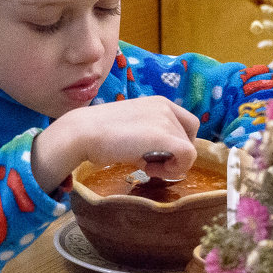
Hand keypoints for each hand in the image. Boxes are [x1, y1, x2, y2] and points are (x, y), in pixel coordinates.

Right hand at [30, 97, 199, 192]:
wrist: (83, 132)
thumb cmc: (101, 134)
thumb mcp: (133, 128)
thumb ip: (151, 137)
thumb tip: (163, 158)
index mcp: (160, 102)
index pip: (188, 125)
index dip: (177, 143)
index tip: (155, 154)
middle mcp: (166, 107)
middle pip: (188, 139)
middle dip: (172, 156)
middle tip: (147, 163)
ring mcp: (166, 120)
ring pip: (188, 150)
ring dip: (169, 165)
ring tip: (143, 165)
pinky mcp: (165, 137)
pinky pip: (188, 156)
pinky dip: (174, 169)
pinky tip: (149, 169)